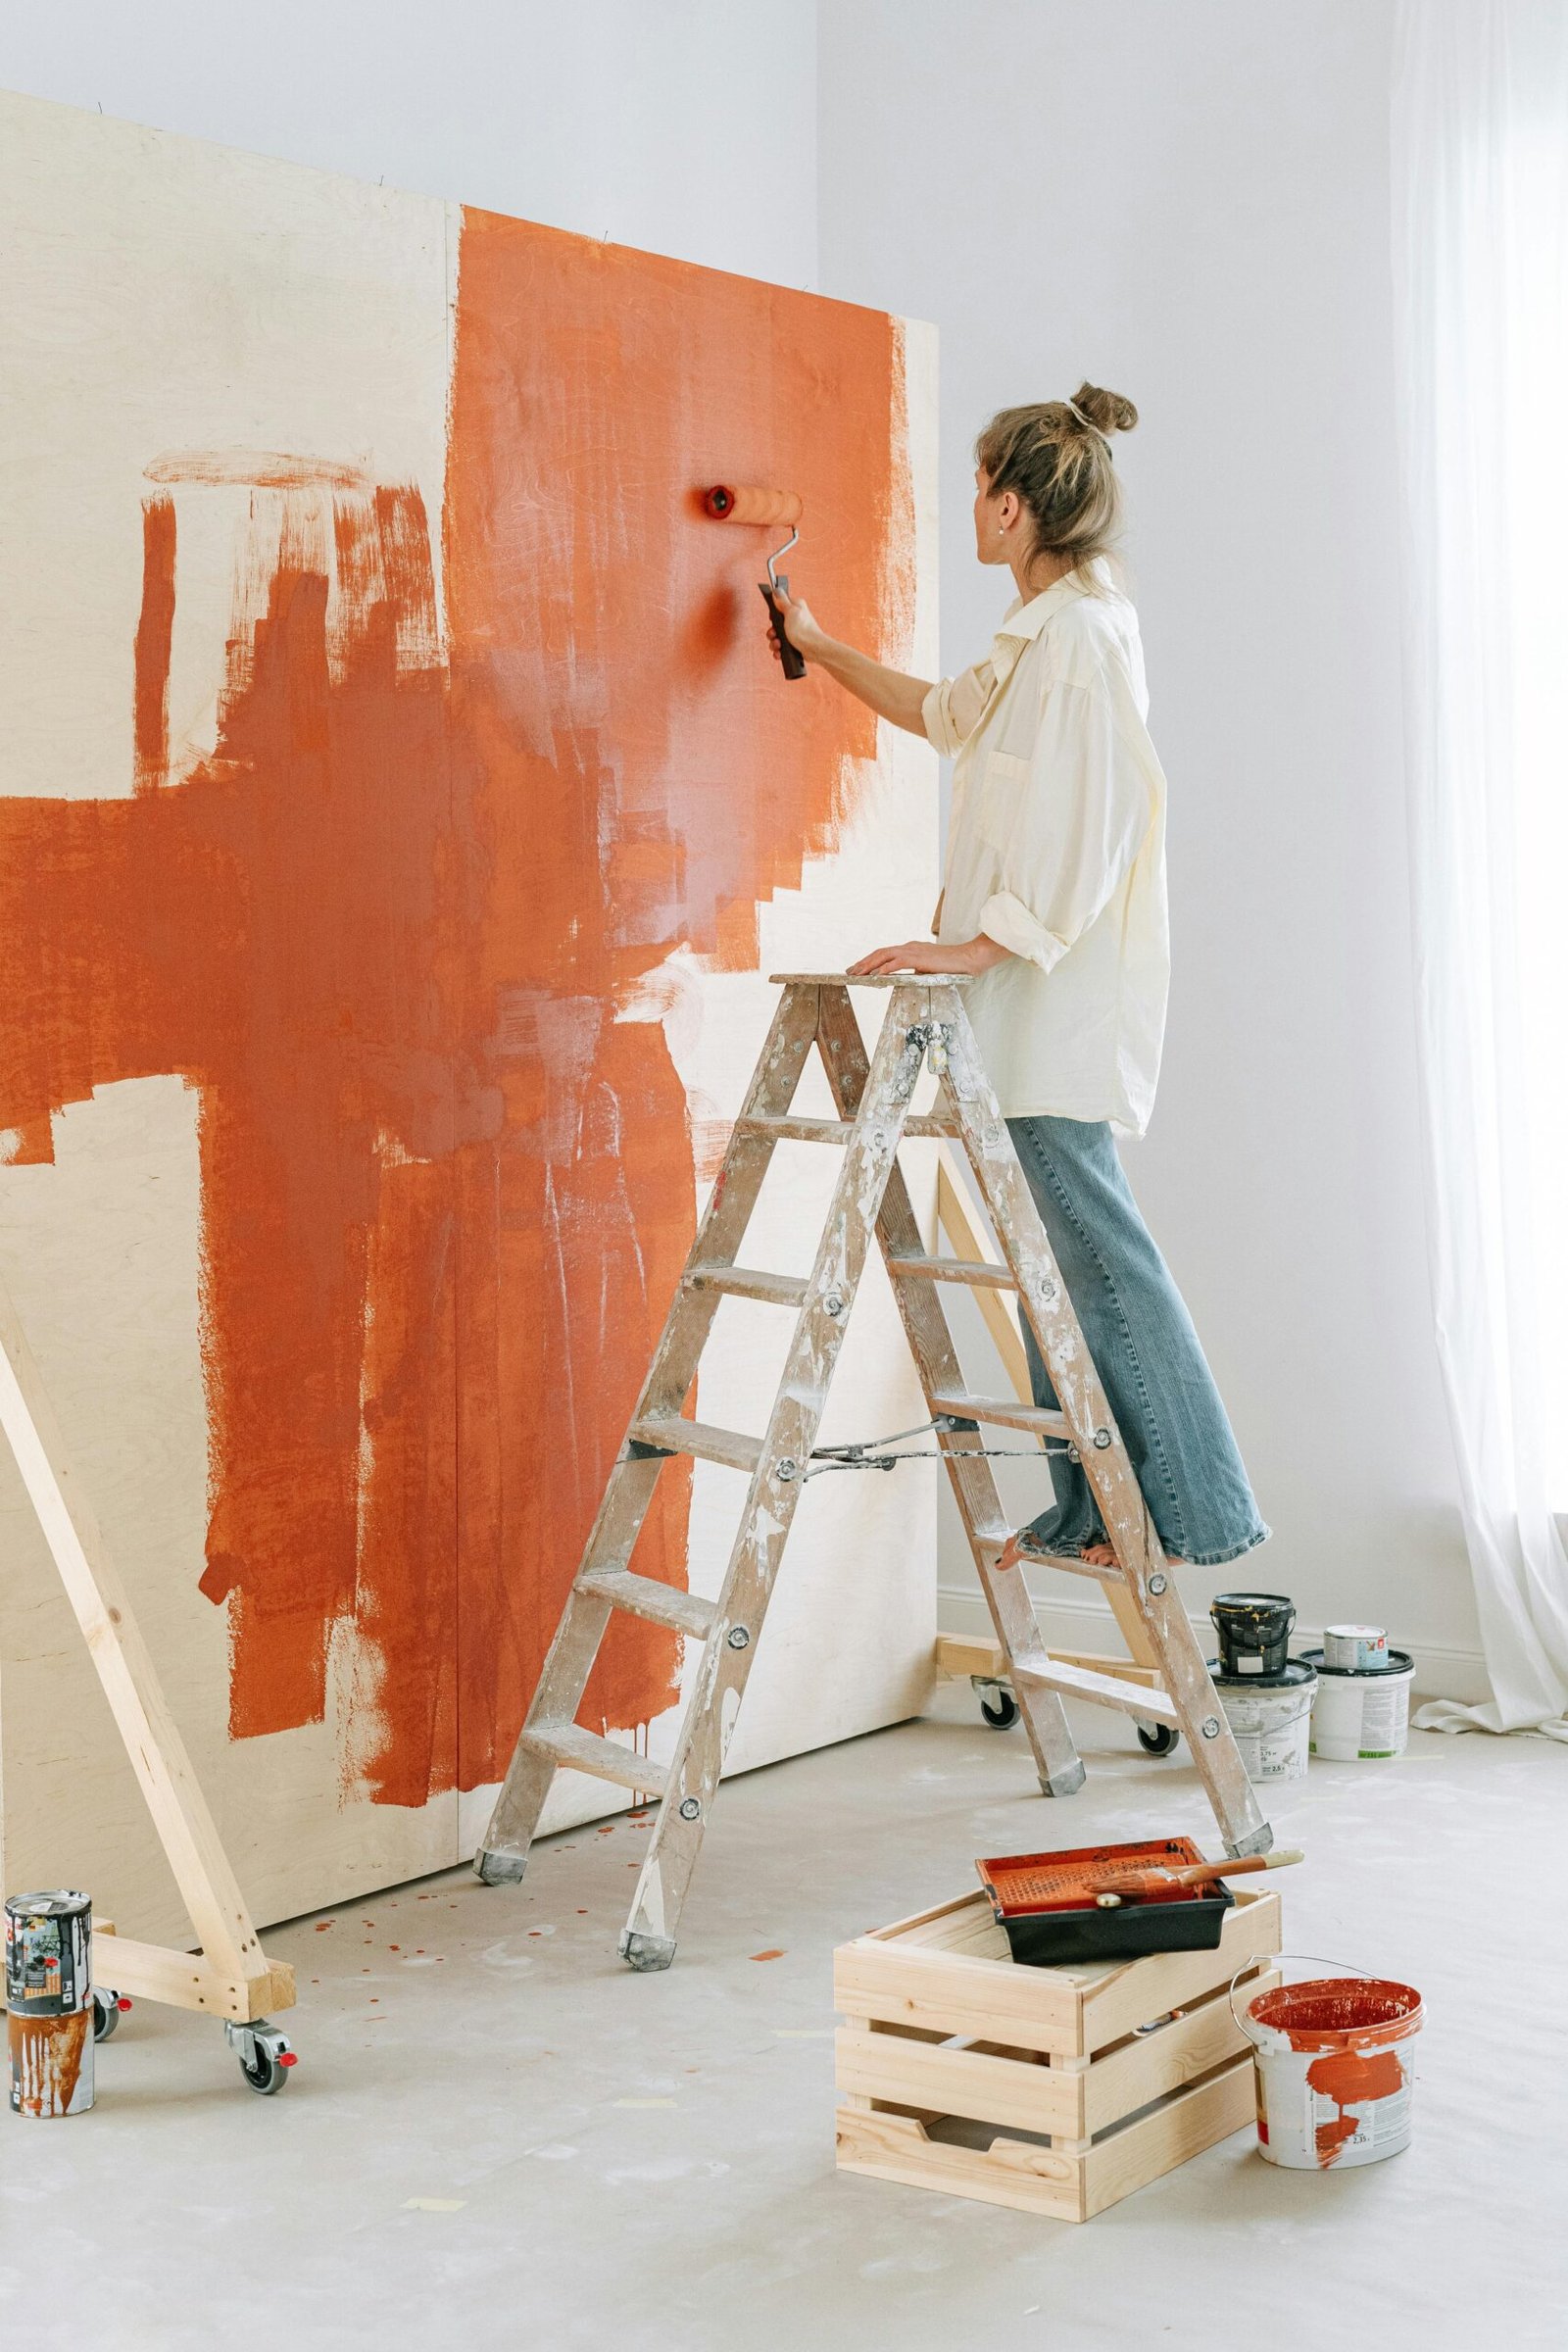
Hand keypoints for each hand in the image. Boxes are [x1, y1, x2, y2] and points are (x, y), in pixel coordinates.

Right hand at [768, 583, 823, 660]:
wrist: (813, 649)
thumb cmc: (804, 630)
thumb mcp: (790, 611)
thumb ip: (782, 600)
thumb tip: (777, 590)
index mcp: (796, 607)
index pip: (779, 606)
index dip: (774, 613)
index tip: (773, 618)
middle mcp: (796, 619)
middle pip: (776, 624)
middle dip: (773, 632)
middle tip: (775, 634)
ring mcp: (795, 632)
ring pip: (778, 636)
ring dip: (774, 642)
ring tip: (779, 645)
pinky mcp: (794, 643)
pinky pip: (782, 646)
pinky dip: (779, 650)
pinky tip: (780, 652)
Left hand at [847, 937, 1003, 976]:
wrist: (967, 959)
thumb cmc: (952, 966)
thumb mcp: (929, 969)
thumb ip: (916, 971)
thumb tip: (905, 979)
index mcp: (910, 949)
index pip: (885, 953)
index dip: (870, 960)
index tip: (858, 968)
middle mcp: (909, 947)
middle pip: (880, 953)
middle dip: (863, 962)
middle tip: (850, 971)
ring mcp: (913, 951)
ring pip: (884, 956)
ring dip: (869, 965)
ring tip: (857, 974)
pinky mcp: (919, 958)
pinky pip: (897, 962)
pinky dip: (885, 968)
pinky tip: (876, 975)